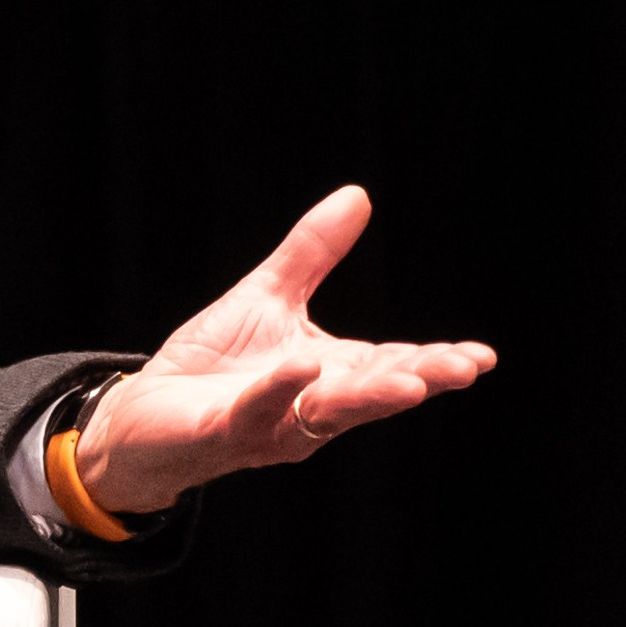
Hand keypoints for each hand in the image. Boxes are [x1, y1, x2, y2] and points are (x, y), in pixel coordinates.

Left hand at [74, 185, 493, 518]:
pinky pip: (258, 411)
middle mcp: (310, 407)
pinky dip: (282, 389)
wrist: (143, 413)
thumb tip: (358, 195)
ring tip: (411, 382)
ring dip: (368, 399)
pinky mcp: (224, 431)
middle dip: (418, 380)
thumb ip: (312, 253)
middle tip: (462, 371)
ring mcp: (270, 424)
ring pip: (326, 413)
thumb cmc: (212, 365)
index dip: (436, 363)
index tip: (482, 358)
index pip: (391, 367)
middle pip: (372, 394)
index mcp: (329, 375)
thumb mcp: (267, 296)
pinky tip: (307, 365)